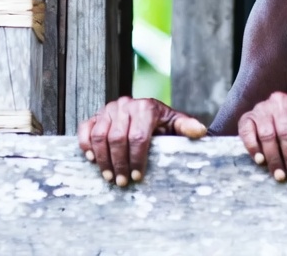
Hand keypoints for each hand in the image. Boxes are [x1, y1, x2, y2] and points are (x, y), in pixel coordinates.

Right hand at [78, 96, 206, 186]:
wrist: (150, 115)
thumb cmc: (165, 125)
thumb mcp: (177, 125)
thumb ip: (186, 127)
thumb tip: (200, 131)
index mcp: (145, 107)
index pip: (137, 136)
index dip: (137, 159)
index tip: (139, 177)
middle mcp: (125, 104)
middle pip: (117, 138)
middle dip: (119, 163)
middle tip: (123, 182)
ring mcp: (108, 109)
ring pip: (100, 134)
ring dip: (103, 158)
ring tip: (109, 176)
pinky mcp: (96, 115)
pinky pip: (86, 128)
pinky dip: (86, 144)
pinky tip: (91, 159)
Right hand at [237, 90, 286, 181]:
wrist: (279, 112)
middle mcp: (279, 100)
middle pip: (286, 131)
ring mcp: (261, 107)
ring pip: (267, 134)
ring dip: (273, 157)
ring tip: (280, 175)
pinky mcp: (247, 116)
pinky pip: (247, 131)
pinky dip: (252, 147)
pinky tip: (260, 160)